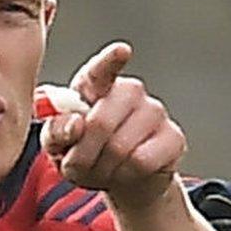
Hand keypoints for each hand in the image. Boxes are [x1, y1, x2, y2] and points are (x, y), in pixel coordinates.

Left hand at [42, 42, 185, 210]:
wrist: (122, 179)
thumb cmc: (86, 153)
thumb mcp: (59, 145)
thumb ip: (57, 132)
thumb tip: (74, 125)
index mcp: (96, 84)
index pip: (103, 68)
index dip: (112, 60)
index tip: (122, 51)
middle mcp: (130, 90)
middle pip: (100, 124)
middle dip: (82, 156)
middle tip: (78, 167)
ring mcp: (155, 112)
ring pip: (120, 148)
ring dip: (103, 170)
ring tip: (102, 170)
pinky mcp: (174, 138)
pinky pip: (142, 162)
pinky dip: (125, 176)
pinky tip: (125, 173)